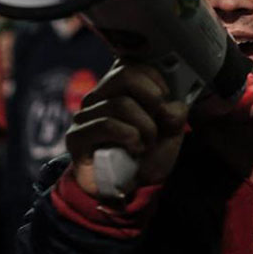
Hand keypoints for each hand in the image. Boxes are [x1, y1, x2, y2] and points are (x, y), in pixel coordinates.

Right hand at [66, 61, 189, 196]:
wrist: (130, 190)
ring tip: (146, 143)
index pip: (133, 62)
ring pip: (121, 103)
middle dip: (152, 99)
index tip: (165, 100)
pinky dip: (129, 136)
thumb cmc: (147, 156)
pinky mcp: (77, 136)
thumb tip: (170, 106)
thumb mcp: (171, 131)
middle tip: (158, 121)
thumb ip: (175, 114)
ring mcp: (85, 115)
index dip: (156, 79)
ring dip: (145, 128)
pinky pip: (106, 125)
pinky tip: (134, 148)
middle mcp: (100, 96)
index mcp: (120, 88)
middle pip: (125, 75)